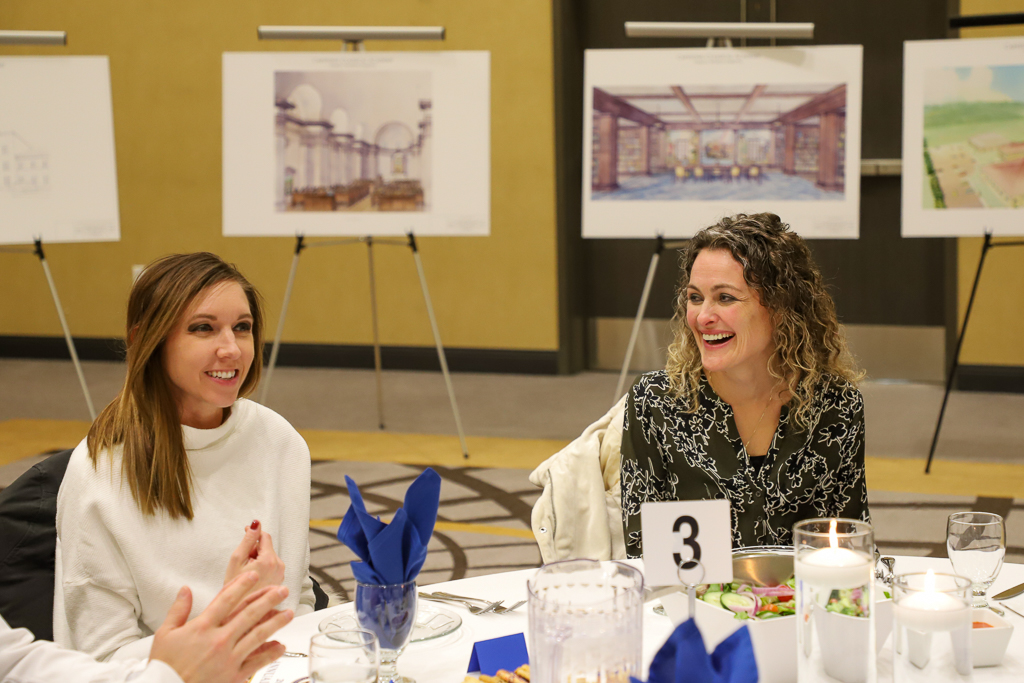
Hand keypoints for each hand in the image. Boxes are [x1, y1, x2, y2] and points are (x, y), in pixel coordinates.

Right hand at [150, 572, 293, 682]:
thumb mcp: (164, 635)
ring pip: (258, 635)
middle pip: (249, 614)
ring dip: (276, 622)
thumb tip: (185, 590)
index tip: (254, 576)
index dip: (242, 585)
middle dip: (268, 599)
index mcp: (201, 627)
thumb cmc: (163, 666)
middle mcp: (218, 640)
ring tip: (289, 613)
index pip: (226, 599)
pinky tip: (281, 645)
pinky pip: (257, 662)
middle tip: (282, 590)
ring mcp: (228, 658)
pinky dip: (271, 653)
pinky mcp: (233, 676)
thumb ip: (178, 610)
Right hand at [224, 520, 285, 591]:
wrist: (240, 611)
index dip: (254, 533)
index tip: (246, 533)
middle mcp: (279, 566)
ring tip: (246, 571)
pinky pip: (272, 566)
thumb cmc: (235, 588)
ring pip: (269, 556)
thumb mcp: (237, 560)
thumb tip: (256, 524)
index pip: (265, 537)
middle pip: (267, 547)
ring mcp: (281, 574)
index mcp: (270, 560)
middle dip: (254, 550)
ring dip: (258, 558)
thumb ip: (247, 540)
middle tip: (242, 561)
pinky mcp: (280, 580)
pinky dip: (262, 567)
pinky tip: (253, 577)